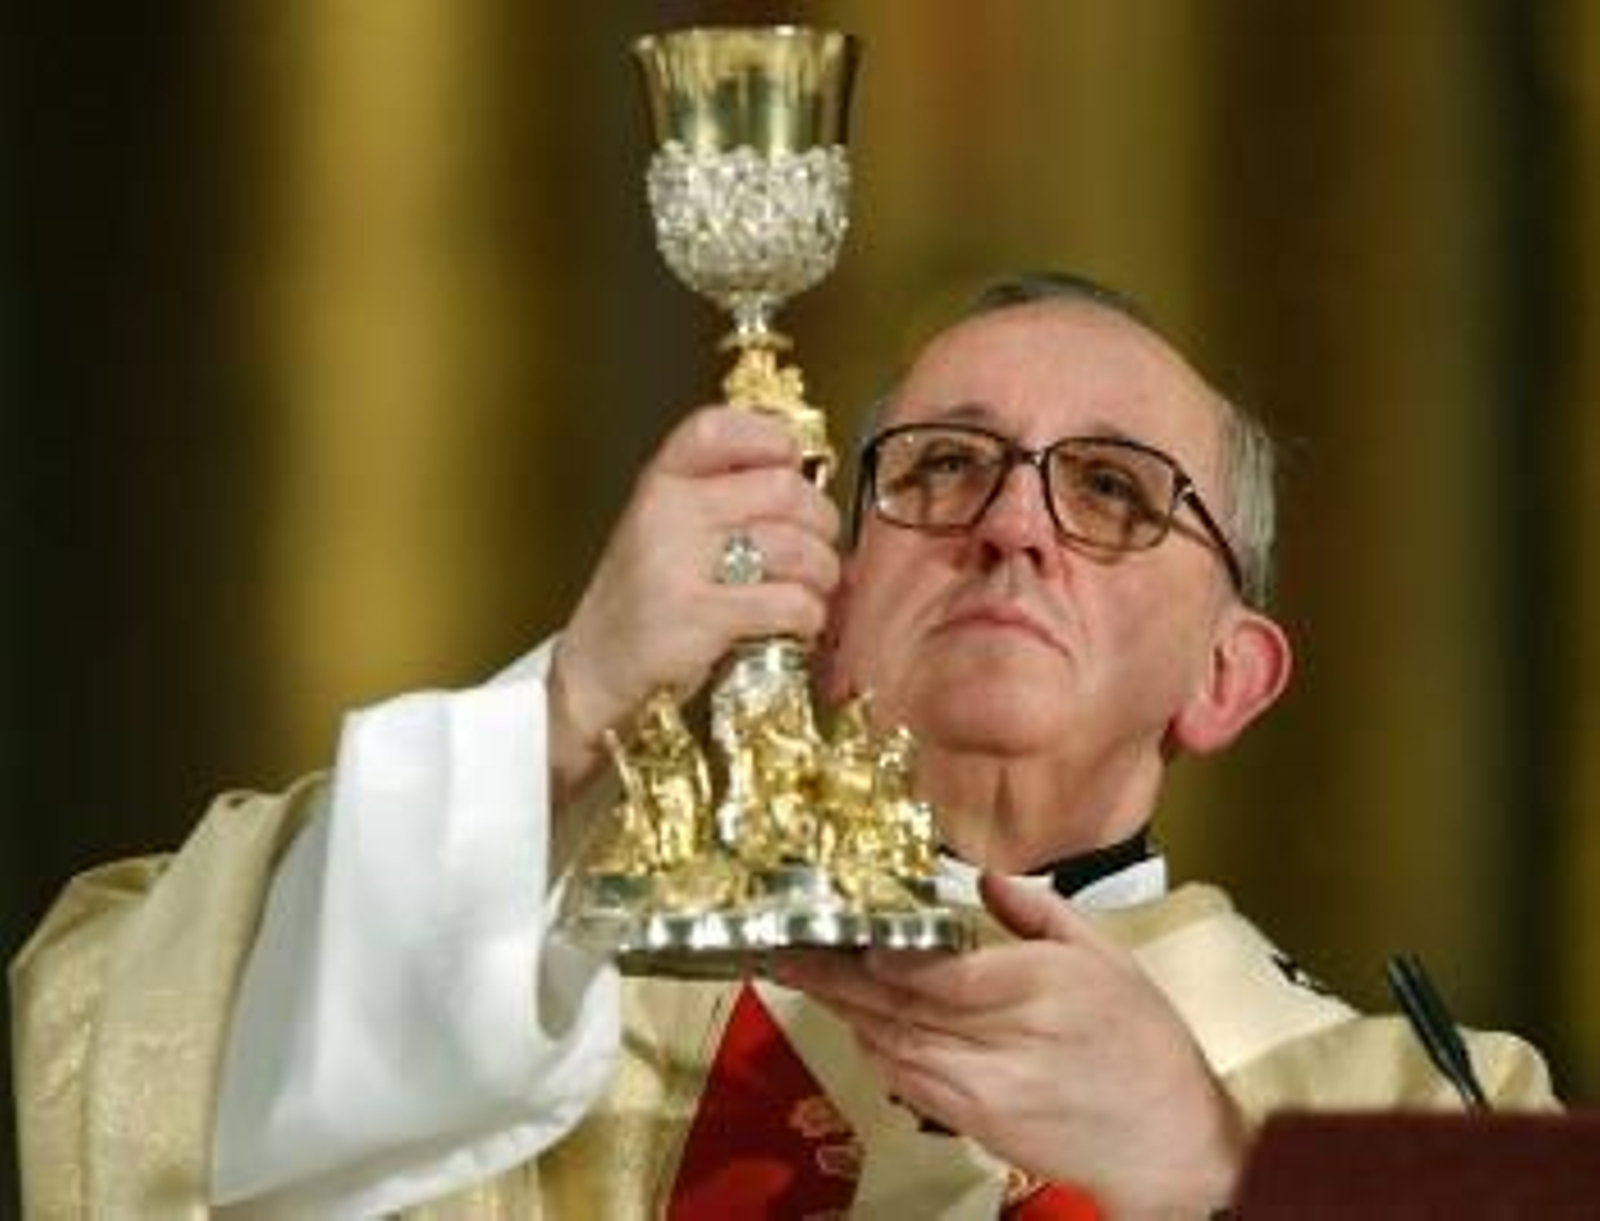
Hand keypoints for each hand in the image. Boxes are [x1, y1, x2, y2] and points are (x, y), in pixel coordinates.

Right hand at [549, 406, 840, 801]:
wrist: (593, 673)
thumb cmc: (643, 601)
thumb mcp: (664, 529)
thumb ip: (719, 497)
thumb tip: (807, 479)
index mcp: (658, 482)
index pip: (718, 428)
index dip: (771, 437)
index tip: (792, 463)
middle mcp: (667, 511)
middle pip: (781, 489)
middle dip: (820, 521)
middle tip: (820, 545)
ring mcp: (679, 563)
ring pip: (794, 547)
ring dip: (822, 573)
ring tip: (813, 589)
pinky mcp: (699, 616)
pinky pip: (788, 601)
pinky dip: (809, 616)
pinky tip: (798, 624)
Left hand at [775, 874, 1245, 1217]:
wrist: (1169, 1142)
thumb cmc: (1144, 1039)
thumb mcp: (1106, 956)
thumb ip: (1038, 912)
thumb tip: (984, 876)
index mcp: (1036, 990)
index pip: (937, 975)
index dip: (880, 954)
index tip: (837, 924)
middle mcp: (999, 1042)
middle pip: (898, 1008)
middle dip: (834, 976)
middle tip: (782, 944)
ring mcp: (978, 1090)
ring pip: (891, 1044)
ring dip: (843, 1009)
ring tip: (800, 971)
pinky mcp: (971, 1122)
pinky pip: (904, 1080)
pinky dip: (873, 1047)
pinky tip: (852, 1020)